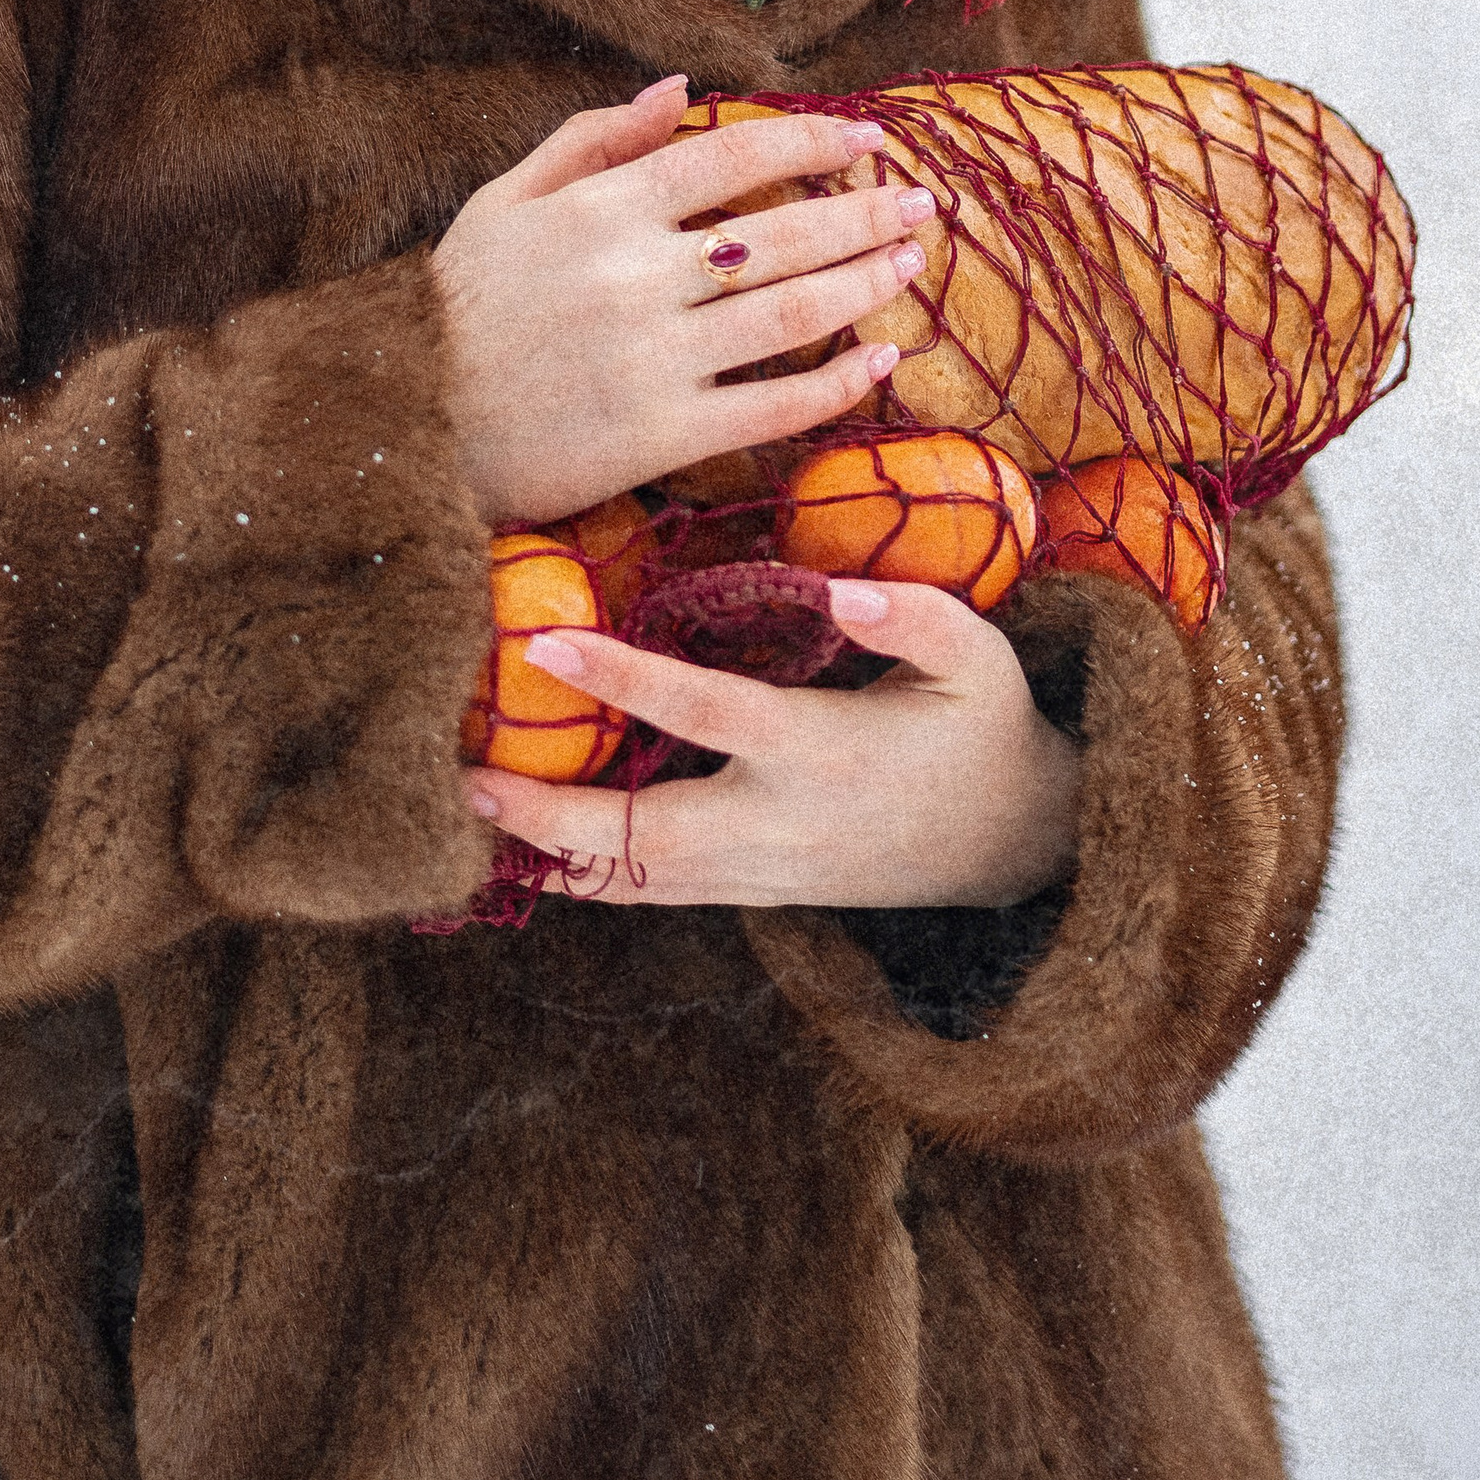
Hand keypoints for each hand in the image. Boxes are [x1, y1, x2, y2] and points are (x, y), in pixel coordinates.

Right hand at [433, 74, 936, 526]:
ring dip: (865, 285)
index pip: (733, 157)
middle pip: (782, 233)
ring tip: (910, 264)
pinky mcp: (659, 437)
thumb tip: (676, 92)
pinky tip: (878, 363)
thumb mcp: (506, 203)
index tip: (868, 140)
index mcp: (600, 209)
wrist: (402, 424)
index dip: (813, 143)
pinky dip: (835, 385)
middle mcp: (636, 277)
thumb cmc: (456, 308)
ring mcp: (653, 359)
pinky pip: (770, 408)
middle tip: (924, 204)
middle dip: (865, 214)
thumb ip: (592, 141)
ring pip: (790, 314)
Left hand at [466, 579, 1081, 910]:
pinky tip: (527, 843)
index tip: (546, 644)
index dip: (623, 678)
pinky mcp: (755, 892)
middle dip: (549, 816)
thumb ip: (916, 616)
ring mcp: (763, 874)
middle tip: (464, 777)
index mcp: (824, 752)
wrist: (1015, 846)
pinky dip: (588, 873)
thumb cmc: (985, 731)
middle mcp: (780, 825)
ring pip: (637, 880)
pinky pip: (656, 891)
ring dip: (550, 850)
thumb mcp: (979, 662)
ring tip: (471, 806)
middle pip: (642, 837)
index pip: (705, 712)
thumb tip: (840, 586)